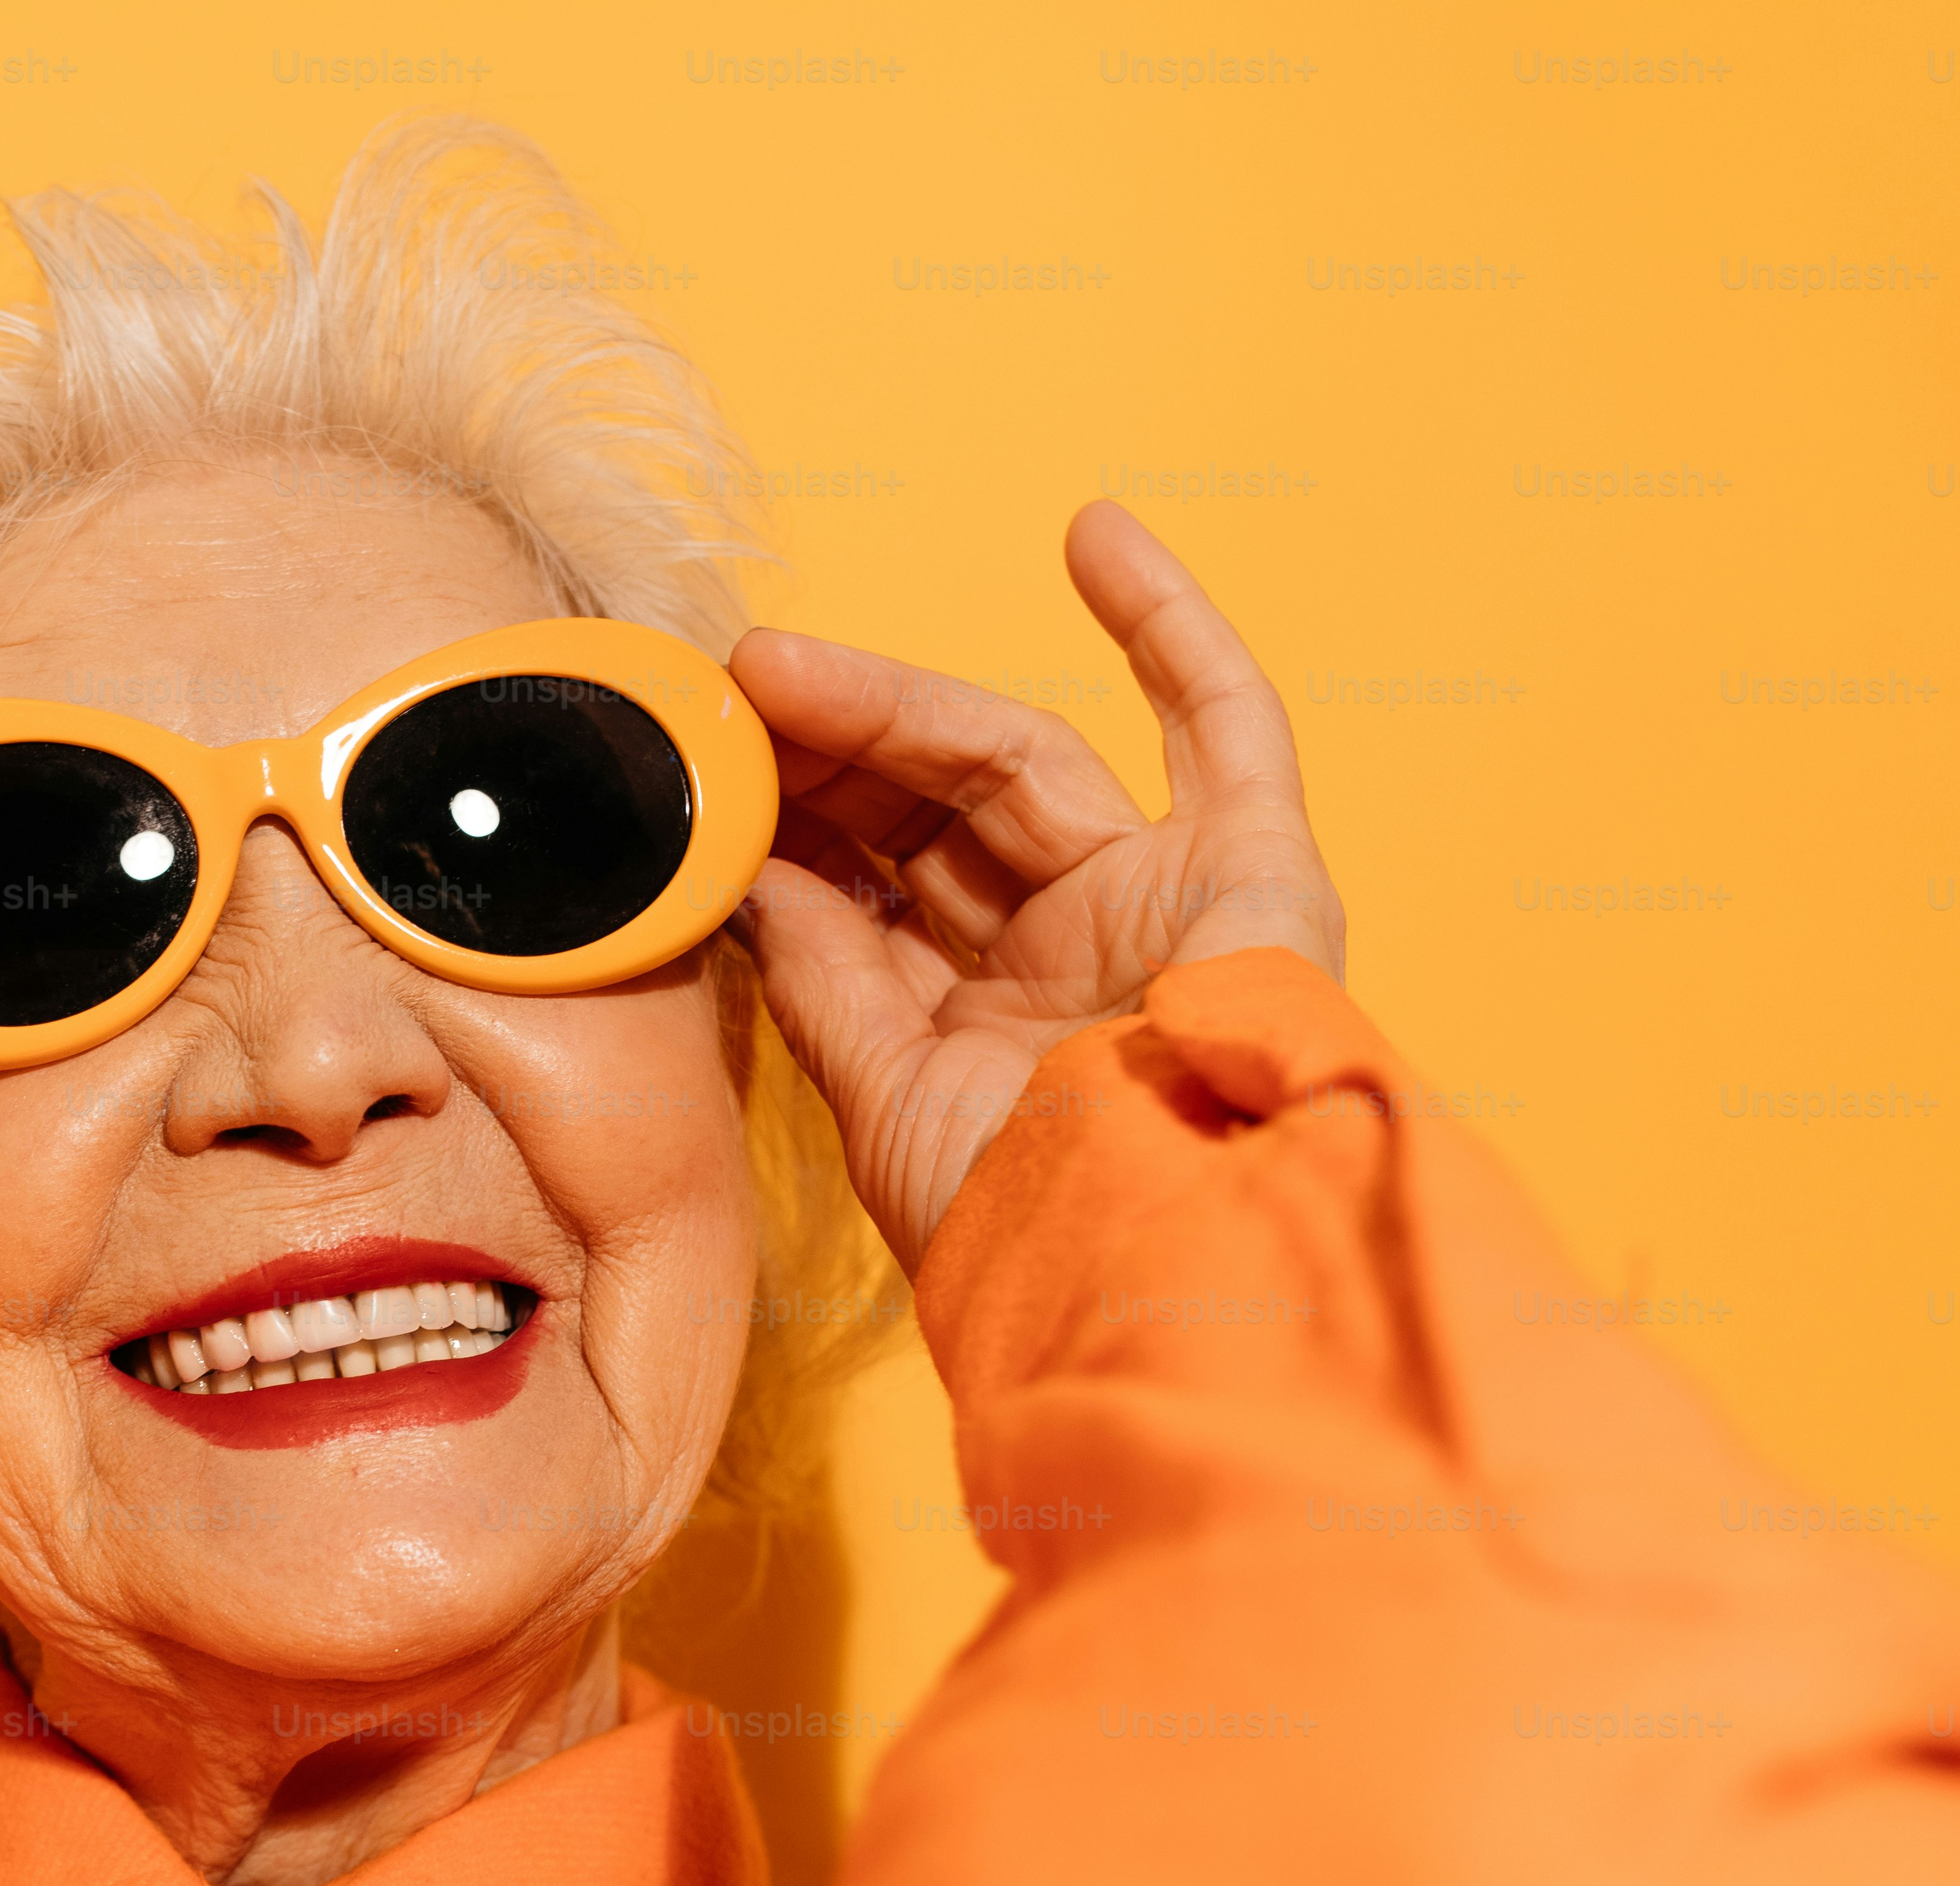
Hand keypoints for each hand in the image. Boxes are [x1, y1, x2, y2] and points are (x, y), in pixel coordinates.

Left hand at [728, 500, 1345, 1264]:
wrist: (1161, 1278)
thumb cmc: (1028, 1230)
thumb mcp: (885, 1101)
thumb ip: (821, 979)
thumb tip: (746, 871)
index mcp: (983, 1028)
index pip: (872, 890)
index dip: (790, 824)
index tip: (703, 770)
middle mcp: (1071, 959)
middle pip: (932, 815)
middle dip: (827, 754)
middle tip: (727, 697)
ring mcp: (1164, 907)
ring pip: (1019, 763)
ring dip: (902, 702)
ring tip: (782, 663)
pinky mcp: (1256, 875)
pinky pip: (1227, 723)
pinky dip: (1171, 624)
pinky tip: (1091, 533)